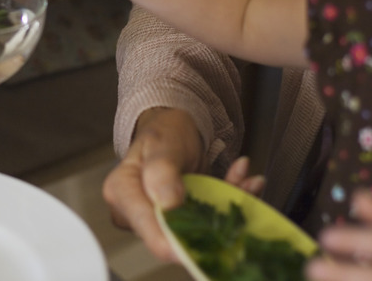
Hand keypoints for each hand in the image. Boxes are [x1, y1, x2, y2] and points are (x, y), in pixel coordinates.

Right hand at [102, 107, 264, 260]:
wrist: (173, 128)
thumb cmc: (163, 132)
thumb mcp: (162, 143)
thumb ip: (162, 171)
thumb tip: (167, 205)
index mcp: (122, 194)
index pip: (151, 233)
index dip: (183, 242)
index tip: (215, 232)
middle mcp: (135, 214)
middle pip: (177, 238)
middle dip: (215, 221)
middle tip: (246, 191)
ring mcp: (158, 221)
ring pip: (199, 231)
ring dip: (229, 209)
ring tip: (249, 182)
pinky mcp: (181, 222)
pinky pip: (208, 222)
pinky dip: (231, 203)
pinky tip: (246, 182)